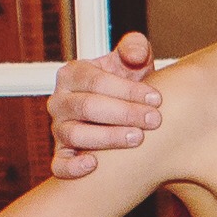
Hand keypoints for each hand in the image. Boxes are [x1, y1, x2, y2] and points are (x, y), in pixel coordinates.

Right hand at [48, 34, 160, 177]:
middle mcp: (61, 101)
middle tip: (154, 120)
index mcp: (73, 74)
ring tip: (138, 138)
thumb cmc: (128, 85)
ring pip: (75, 134)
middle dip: (124, 113)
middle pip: (87, 106)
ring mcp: (59, 128)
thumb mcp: (132, 62)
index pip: (95, 80)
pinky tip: (93, 166)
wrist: (127, 113)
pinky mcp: (62, 154)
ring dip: (108, 138)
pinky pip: (59, 164)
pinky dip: (72, 167)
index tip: (158, 98)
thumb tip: (135, 54)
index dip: (127, 90)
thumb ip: (134, 48)